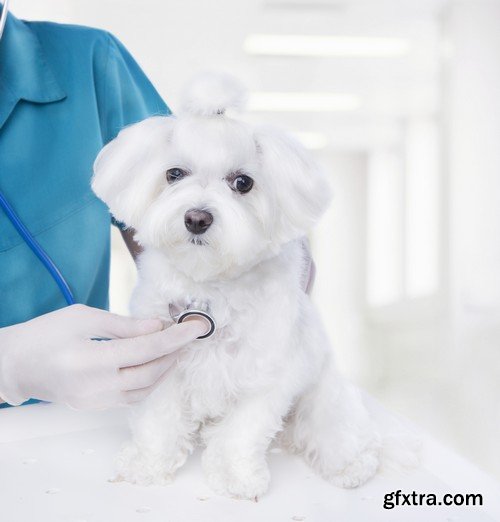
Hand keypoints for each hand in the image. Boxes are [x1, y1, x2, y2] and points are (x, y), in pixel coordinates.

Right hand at [0, 304, 206, 408]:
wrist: (14, 365)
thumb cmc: (45, 334)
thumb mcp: (83, 317)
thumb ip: (124, 325)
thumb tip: (158, 326)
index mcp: (92, 359)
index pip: (147, 350)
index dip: (176, 338)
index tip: (197, 327)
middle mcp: (96, 386)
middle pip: (151, 372)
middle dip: (175, 353)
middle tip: (189, 335)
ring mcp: (95, 401)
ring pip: (145, 389)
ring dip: (165, 369)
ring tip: (176, 348)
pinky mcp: (94, 407)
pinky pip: (131, 397)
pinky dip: (149, 381)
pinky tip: (155, 365)